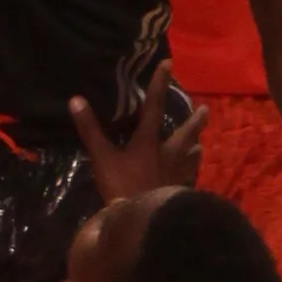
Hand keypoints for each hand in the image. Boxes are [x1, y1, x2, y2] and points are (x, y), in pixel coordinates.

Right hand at [69, 61, 207, 200]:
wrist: (144, 218)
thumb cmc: (122, 186)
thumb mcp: (102, 157)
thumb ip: (90, 129)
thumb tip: (75, 100)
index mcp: (148, 141)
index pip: (154, 106)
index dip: (159, 84)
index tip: (169, 64)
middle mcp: (167, 153)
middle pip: (184, 133)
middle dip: (194, 121)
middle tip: (206, 109)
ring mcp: (176, 174)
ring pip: (190, 156)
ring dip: (195, 147)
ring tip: (201, 144)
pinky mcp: (179, 192)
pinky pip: (188, 179)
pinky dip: (190, 173)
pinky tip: (192, 177)